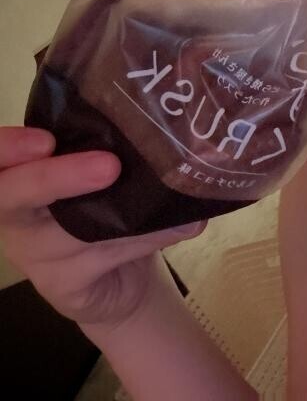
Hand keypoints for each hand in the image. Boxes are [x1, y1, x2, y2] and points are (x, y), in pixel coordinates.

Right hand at [0, 127, 206, 327]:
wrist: (117, 281)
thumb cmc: (103, 214)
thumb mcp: (99, 179)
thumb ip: (105, 152)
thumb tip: (161, 126)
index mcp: (19, 177)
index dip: (7, 147)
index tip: (44, 140)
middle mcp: (16, 215)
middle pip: (12, 194)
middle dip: (54, 177)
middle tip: (109, 166)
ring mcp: (34, 255)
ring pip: (76, 229)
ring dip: (129, 213)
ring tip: (170, 194)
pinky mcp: (61, 285)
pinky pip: (108, 255)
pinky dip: (150, 237)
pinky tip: (185, 227)